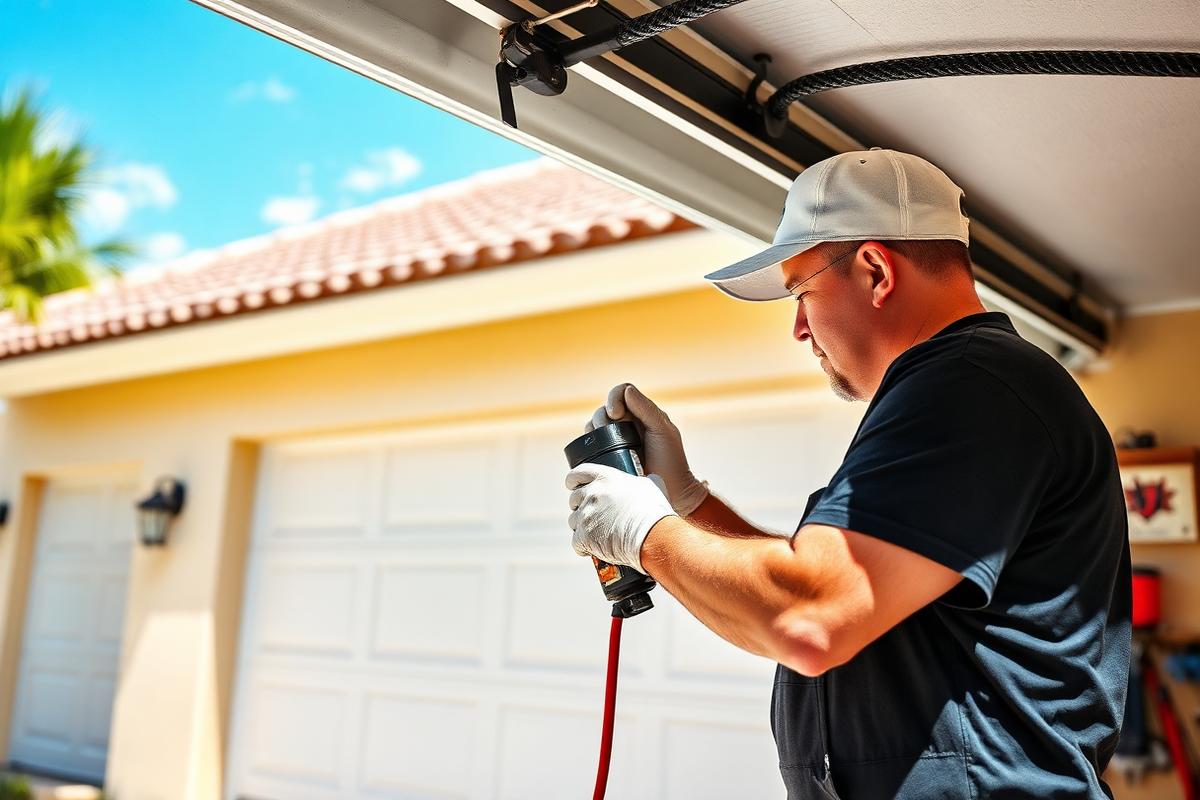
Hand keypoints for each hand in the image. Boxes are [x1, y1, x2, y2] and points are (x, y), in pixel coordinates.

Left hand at [566, 464, 674, 573]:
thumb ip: (644, 480)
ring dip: (583, 528)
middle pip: (574, 499)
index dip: (574, 482)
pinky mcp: (583, 536)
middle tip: (594, 516)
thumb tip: (650, 478)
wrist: (653, 536)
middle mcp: (592, 493)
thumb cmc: (654, 512)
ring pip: (574, 521)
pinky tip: (595, 549)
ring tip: (600, 534)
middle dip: (581, 507)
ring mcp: (586, 515)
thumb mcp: (651, 487)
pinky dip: (584, 547)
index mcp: (605, 478)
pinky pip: (576, 542)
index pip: (577, 474)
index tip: (574, 487)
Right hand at [586, 383, 708, 514]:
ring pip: (593, 426)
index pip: (621, 393)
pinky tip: (596, 453)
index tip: (616, 414)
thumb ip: (647, 409)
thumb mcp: (663, 431)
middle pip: (604, 409)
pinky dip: (588, 445)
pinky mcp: (606, 457)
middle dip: (603, 417)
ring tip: (606, 445)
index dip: (613, 398)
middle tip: (610, 431)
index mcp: (640, 413)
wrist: (671, 491)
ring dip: (594, 430)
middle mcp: (626, 424)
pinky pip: (590, 445)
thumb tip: (627, 391)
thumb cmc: (671, 460)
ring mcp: (615, 441)